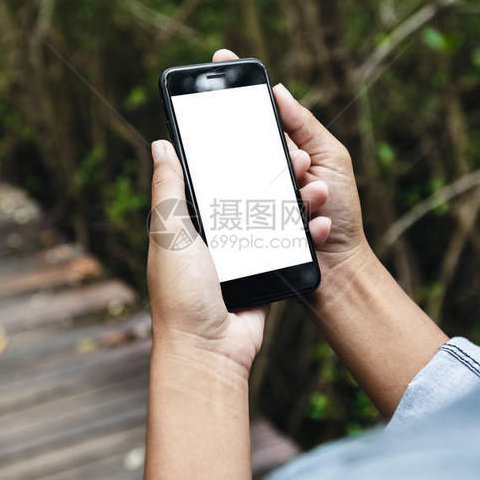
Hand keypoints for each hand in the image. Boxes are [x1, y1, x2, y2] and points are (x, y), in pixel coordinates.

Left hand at [147, 50, 326, 375]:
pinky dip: (305, 236)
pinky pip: (288, 248)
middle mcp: (217, 234)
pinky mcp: (266, 273)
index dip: (235, 153)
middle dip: (279, 175)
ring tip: (317, 189)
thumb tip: (161, 142)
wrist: (208, 350)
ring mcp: (244, 255)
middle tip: (301, 158)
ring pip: (276, 218)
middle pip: (252, 193)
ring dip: (299, 203)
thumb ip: (169, 188)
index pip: (214, 177)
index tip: (259, 128)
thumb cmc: (181, 293)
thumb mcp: (170, 234)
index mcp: (191, 222)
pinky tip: (319, 224)